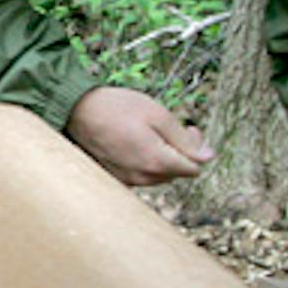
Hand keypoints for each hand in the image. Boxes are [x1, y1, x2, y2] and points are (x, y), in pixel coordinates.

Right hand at [66, 86, 214, 185]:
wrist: (79, 110)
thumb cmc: (118, 108)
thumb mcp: (158, 115)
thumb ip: (184, 139)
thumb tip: (208, 158)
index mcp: (157, 161)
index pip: (193, 169)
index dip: (197, 149)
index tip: (190, 129)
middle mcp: (143, 177)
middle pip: (177, 173)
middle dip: (181, 152)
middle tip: (173, 127)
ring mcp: (128, 179)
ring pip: (159, 175)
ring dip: (164, 157)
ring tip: (152, 133)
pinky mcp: (116, 178)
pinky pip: (141, 176)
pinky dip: (146, 162)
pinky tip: (136, 144)